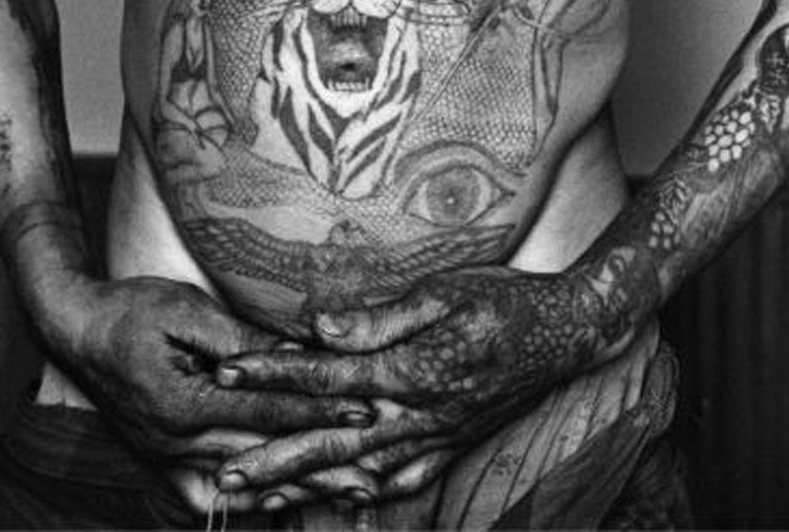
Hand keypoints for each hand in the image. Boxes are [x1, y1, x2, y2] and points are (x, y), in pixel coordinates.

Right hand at [52, 274, 378, 509]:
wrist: (74, 329)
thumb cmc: (132, 308)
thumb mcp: (188, 310)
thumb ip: (242, 341)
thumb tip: (297, 354)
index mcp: (184, 403)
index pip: (268, 413)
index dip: (319, 413)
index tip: (365, 411)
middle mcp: (177, 443)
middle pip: (263, 459)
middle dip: (322, 468)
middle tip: (373, 478)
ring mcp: (167, 458)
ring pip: (243, 486)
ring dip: (295, 492)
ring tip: (345, 497)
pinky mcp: (163, 461)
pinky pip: (209, 496)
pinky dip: (248, 503)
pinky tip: (280, 506)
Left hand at [214, 266, 606, 498]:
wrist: (567, 333)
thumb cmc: (503, 298)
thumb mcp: (442, 291)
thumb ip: (380, 317)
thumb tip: (320, 327)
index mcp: (412, 370)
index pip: (326, 377)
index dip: (272, 375)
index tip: (225, 373)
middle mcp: (420, 414)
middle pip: (332, 443)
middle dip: (274, 459)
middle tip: (221, 476)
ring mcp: (437, 436)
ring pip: (361, 471)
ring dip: (308, 486)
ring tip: (259, 498)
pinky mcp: (453, 444)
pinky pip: (403, 481)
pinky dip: (367, 495)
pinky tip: (340, 498)